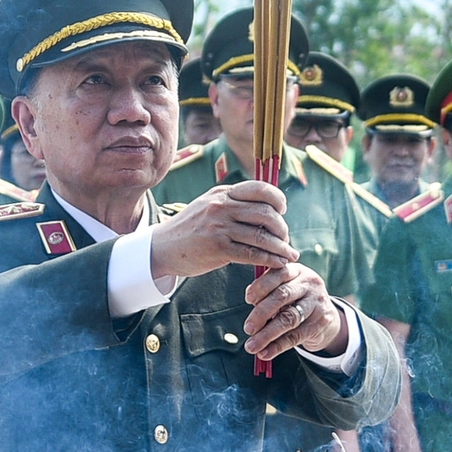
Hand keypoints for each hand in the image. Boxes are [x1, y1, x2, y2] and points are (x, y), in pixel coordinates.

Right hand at [150, 180, 299, 279]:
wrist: (162, 248)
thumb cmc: (191, 229)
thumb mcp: (209, 206)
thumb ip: (233, 204)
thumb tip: (267, 208)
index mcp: (222, 193)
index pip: (260, 188)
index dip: (278, 199)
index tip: (282, 211)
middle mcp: (222, 206)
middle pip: (266, 213)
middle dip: (282, 227)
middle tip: (285, 238)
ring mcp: (219, 227)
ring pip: (262, 235)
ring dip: (280, 247)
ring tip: (289, 255)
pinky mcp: (218, 248)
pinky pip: (252, 253)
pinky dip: (270, 259)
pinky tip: (278, 263)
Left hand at [243, 262, 344, 360]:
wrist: (326, 315)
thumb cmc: (297, 299)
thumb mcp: (287, 288)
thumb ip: (269, 292)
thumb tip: (250, 302)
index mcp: (297, 271)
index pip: (278, 274)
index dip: (261, 286)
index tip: (248, 299)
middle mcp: (309, 284)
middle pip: (283, 296)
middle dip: (261, 313)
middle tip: (248, 328)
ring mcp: (317, 303)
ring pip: (289, 318)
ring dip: (267, 334)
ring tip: (251, 346)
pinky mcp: (321, 323)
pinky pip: (295, 336)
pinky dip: (277, 346)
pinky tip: (265, 353)